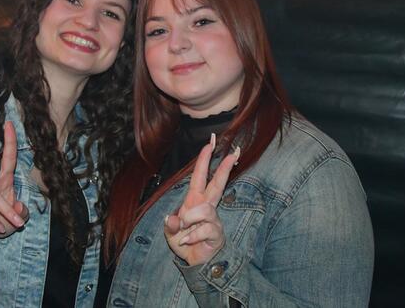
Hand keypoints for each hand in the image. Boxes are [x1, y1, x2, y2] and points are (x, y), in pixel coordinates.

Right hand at [0, 121, 28, 249]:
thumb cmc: (0, 222)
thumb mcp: (17, 218)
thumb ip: (22, 212)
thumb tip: (19, 206)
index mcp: (2, 182)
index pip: (8, 159)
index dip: (10, 142)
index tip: (9, 124)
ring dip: (8, 213)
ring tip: (16, 224)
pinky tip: (0, 230)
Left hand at [164, 134, 238, 265]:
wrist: (193, 262)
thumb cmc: (184, 241)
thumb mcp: (170, 232)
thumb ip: (170, 224)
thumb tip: (173, 218)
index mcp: (194, 200)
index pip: (201, 175)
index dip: (205, 159)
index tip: (211, 143)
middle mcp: (206, 206)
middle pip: (218, 182)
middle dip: (225, 166)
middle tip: (234, 151)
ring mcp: (213, 219)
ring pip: (205, 209)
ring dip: (191, 218)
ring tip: (184, 228)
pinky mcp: (216, 233)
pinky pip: (205, 229)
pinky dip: (192, 236)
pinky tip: (186, 241)